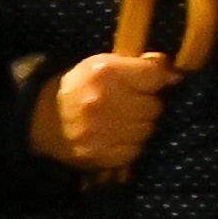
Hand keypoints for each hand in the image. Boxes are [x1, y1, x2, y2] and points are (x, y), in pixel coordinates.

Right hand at [29, 50, 173, 174]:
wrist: (42, 118)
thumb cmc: (81, 86)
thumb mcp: (105, 63)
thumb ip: (141, 64)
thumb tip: (175, 74)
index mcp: (105, 73)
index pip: (155, 76)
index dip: (158, 80)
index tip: (153, 83)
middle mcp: (103, 102)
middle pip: (154, 106)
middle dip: (148, 104)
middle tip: (133, 103)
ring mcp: (100, 131)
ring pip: (147, 129)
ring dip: (141, 125)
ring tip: (124, 120)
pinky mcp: (99, 155)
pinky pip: (135, 150)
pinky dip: (131, 144)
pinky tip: (117, 136)